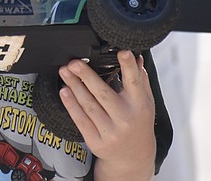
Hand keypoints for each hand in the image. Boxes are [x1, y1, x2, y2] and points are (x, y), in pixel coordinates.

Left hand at [57, 51, 155, 179]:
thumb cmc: (138, 124)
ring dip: (74, 86)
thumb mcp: (146, 102)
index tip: (123, 51)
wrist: (133, 158)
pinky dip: (71, 105)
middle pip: (103, 93)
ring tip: (64, 72)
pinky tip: (64, 92)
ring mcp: (110, 132)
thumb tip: (137, 56)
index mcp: (139, 105)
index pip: (134, 82)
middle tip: (74, 62)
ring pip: (89, 105)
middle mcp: (125, 118)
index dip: (128, 66)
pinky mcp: (96, 141)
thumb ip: (141, 79)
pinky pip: (80, 120)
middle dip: (87, 76)